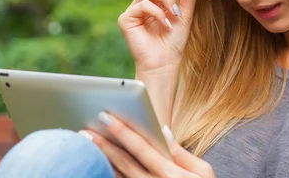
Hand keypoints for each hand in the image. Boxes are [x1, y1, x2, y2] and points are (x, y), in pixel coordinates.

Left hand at [82, 112, 214, 177]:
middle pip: (125, 163)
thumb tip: (164, 130)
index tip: (106, 116)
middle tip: (84, 131)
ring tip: (86, 147)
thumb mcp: (203, 172)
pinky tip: (98, 167)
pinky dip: (108, 177)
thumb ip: (182, 153)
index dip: (123, 132)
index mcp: (172, 174)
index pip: (142, 148)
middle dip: (104, 145)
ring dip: (102, 161)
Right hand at [118, 0, 198, 71]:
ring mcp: (134, 10)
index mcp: (157, 1)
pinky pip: (142, 5)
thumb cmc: (174, 42)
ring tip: (175, 13)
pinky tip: (166, 24)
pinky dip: (157, 13)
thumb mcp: (185, 16)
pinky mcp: (126, 19)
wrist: (164, 63)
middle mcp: (144, 3)